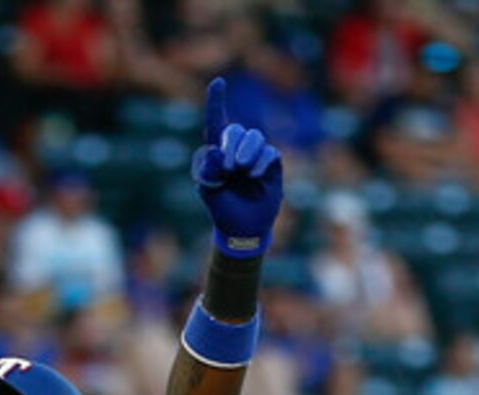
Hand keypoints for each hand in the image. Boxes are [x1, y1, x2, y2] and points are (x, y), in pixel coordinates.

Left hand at [191, 78, 283, 256]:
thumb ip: (207, 170)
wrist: (242, 227)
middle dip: (231, 145)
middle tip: (229, 167)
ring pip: (255, 137)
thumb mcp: (208, 190)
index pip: (215, 122)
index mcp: (217, 152)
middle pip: (235, 130)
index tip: (218, 83)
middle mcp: (236, 149)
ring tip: (241, 170)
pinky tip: (255, 176)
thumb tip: (216, 151)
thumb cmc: (222, 207)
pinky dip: (261, 163)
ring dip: (247, 151)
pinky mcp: (271, 165)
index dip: (216, 102)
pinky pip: (270, 153)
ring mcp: (255, 156)